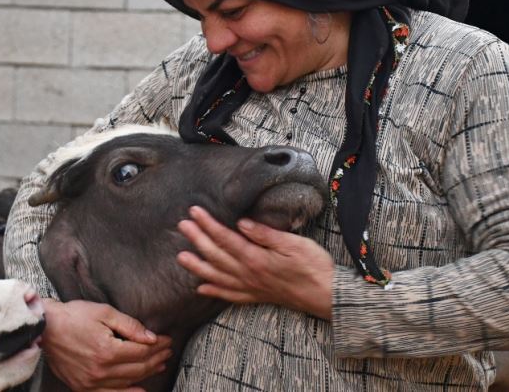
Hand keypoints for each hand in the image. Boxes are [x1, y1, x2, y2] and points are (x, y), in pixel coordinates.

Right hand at [41, 299, 172, 390]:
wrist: (45, 328)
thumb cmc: (74, 316)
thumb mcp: (104, 313)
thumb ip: (130, 326)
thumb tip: (152, 338)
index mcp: (107, 350)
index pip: (142, 351)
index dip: (158, 345)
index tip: (168, 340)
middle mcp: (100, 370)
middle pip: (138, 368)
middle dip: (156, 358)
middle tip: (168, 351)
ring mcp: (91, 382)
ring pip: (128, 382)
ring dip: (147, 374)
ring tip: (160, 365)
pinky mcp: (83, 387)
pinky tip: (141, 390)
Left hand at [176, 206, 333, 319]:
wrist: (327, 295)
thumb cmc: (314, 266)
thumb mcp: (293, 243)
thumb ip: (265, 234)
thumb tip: (242, 223)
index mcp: (256, 259)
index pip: (225, 238)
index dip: (208, 224)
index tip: (194, 212)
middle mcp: (248, 275)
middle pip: (216, 255)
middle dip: (197, 239)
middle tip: (182, 225)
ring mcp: (251, 288)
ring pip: (217, 277)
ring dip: (198, 266)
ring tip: (181, 257)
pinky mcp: (257, 296)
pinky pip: (230, 296)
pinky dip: (214, 292)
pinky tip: (202, 288)